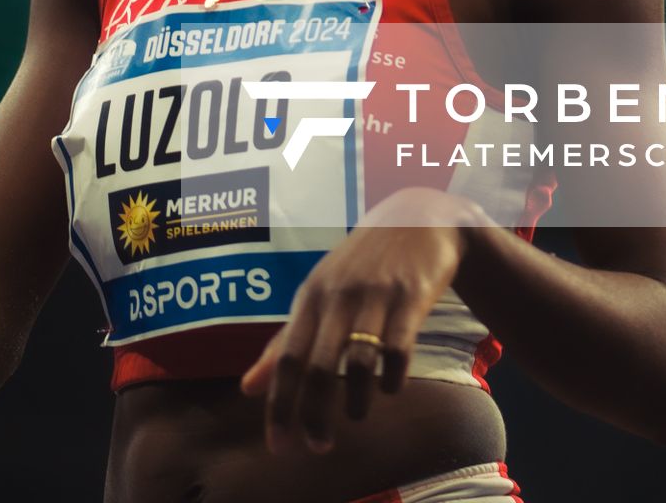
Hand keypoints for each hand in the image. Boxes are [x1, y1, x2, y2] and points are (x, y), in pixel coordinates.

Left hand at [238, 187, 489, 453]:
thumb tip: (246, 388)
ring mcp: (374, 296)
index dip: (279, 405)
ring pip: (358, 361)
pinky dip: (392, 378)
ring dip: (357, 400)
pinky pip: (398, 349)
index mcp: (310, 297)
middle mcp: (337, 296)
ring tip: (356, 417)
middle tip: (318, 447)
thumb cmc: (360, 265)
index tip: (278, 446)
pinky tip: (390, 389)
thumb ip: (285, 341)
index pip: (286, 360)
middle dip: (315, 415)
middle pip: (318, 367)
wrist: (419, 219)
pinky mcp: (410, 297)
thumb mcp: (318, 294)